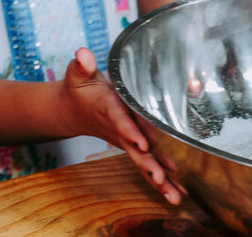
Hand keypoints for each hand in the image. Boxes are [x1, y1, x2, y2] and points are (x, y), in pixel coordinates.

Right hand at [60, 48, 185, 204]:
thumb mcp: (77, 74)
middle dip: (148, 165)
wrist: (72, 111)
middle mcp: (119, 130)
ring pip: (144, 163)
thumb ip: (82, 65)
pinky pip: (148, 165)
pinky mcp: (133, 147)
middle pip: (135, 150)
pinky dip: (162, 180)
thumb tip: (83, 54)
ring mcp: (126, 141)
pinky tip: (179, 192)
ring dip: (159, 180)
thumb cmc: (79, 89)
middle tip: (161, 179)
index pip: (120, 121)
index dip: (130, 131)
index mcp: (108, 110)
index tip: (142, 143)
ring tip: (175, 197)